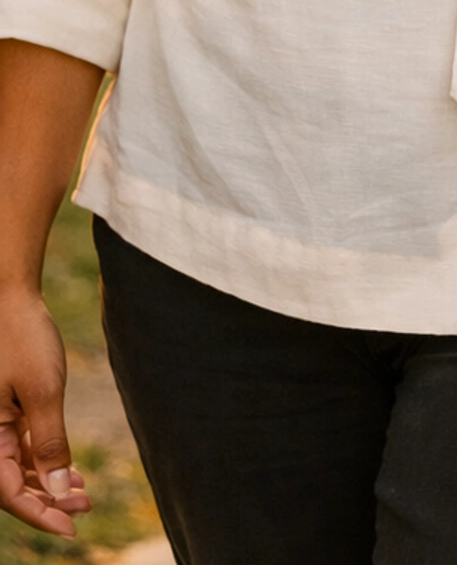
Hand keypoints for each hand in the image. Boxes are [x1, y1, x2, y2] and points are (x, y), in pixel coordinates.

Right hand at [0, 284, 90, 537]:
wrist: (10, 296)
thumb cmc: (23, 338)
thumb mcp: (42, 391)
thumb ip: (48, 443)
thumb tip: (57, 490)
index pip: (7, 493)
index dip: (39, 514)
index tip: (71, 527)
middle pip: (9, 486)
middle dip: (46, 502)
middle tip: (83, 510)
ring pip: (14, 470)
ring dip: (46, 484)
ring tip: (83, 494)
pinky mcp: (2, 413)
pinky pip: (16, 450)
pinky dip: (41, 462)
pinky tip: (69, 472)